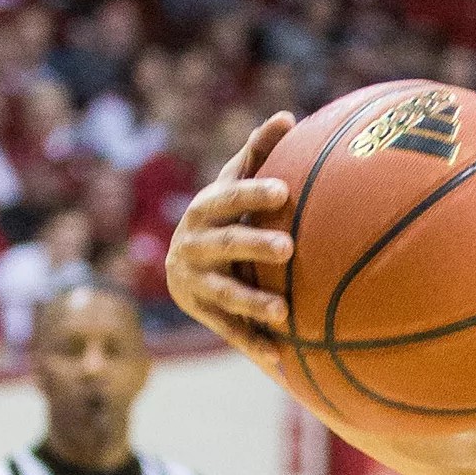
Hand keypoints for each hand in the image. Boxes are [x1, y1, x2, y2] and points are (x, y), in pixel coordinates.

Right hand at [165, 112, 295, 368]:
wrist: (186, 266)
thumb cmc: (225, 215)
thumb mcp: (234, 185)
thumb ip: (259, 153)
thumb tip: (288, 116)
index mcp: (205, 210)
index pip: (229, 198)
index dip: (253, 194)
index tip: (284, 192)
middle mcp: (193, 245)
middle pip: (225, 244)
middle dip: (254, 245)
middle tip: (289, 248)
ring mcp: (196, 282)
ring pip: (225, 293)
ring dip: (253, 301)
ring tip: (284, 311)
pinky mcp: (205, 314)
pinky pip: (231, 331)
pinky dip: (254, 343)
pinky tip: (281, 358)